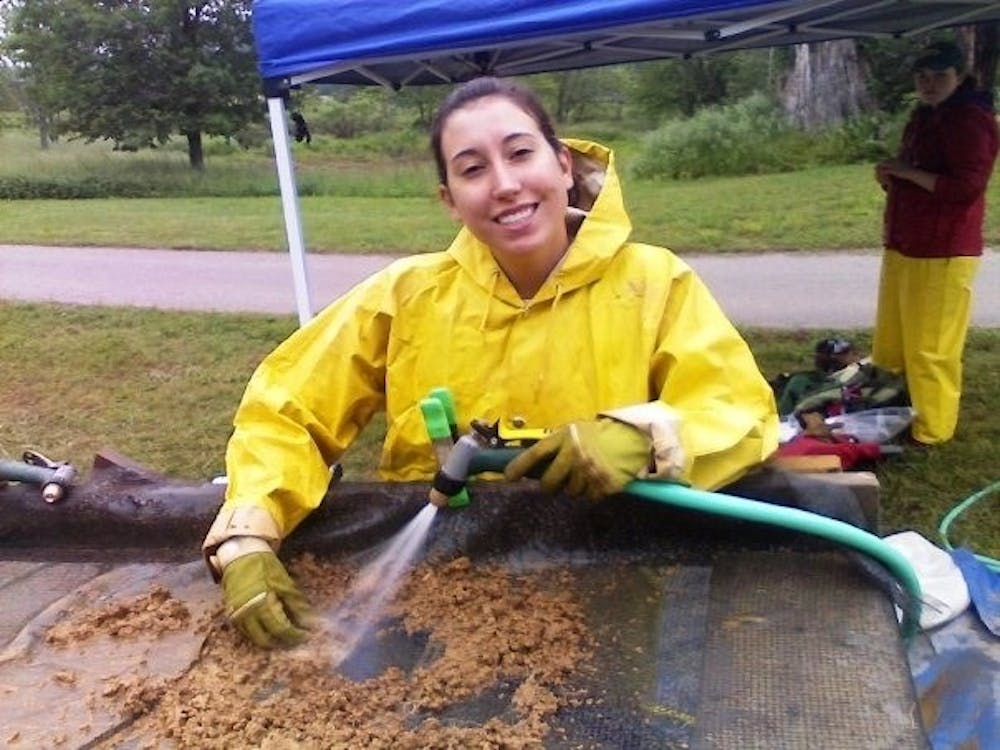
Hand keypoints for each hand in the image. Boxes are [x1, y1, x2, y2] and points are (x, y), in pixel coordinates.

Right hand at [221, 550, 312, 647]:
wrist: (241, 555)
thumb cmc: (265, 567)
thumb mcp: (285, 583)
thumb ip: (296, 604)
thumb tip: (310, 622)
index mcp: (262, 603)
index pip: (281, 628)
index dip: (295, 635)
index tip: (306, 636)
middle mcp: (247, 612)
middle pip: (265, 639)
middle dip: (283, 642)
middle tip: (296, 640)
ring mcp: (237, 614)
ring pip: (253, 638)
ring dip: (270, 641)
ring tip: (285, 639)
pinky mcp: (232, 613)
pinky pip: (245, 632)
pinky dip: (257, 635)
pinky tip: (269, 632)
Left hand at [504, 419, 650, 500]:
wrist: (632, 437)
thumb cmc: (599, 433)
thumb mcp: (575, 431)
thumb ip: (556, 445)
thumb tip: (533, 465)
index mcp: (564, 438)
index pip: (535, 454)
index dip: (519, 466)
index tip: (508, 477)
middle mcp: (573, 455)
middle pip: (549, 482)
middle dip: (549, 486)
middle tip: (552, 484)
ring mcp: (588, 471)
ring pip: (570, 492)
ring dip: (574, 488)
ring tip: (584, 476)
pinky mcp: (602, 484)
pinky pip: (589, 498)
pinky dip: (591, 492)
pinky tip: (596, 481)